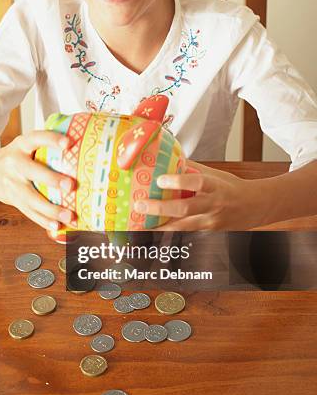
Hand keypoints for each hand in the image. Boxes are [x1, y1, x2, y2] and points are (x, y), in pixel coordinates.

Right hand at [0, 130, 76, 230]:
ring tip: (69, 216)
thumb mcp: (25, 146)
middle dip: (52, 179)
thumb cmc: (15, 157)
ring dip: (51, 209)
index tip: (68, 143)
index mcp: (21, 145)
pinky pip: (29, 212)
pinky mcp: (13, 200)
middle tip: (70, 186)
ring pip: (31, 198)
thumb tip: (81, 145)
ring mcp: (12, 183)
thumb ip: (45, 147)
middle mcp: (15, 163)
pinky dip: (43, 221)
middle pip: (32, 171)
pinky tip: (56, 226)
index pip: (37, 138)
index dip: (51, 139)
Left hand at [134, 160, 266, 229]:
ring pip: (182, 228)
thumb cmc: (230, 188)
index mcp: (215, 186)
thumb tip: (167, 157)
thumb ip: (191, 168)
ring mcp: (211, 223)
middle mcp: (213, 206)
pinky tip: (153, 234)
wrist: (255, 207)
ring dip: (159, 228)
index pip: (198, 182)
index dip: (178, 181)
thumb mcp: (214, 174)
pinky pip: (185, 236)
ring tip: (139, 225)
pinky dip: (168, 236)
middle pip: (185, 209)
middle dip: (160, 208)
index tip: (160, 179)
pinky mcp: (208, 235)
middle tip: (140, 205)